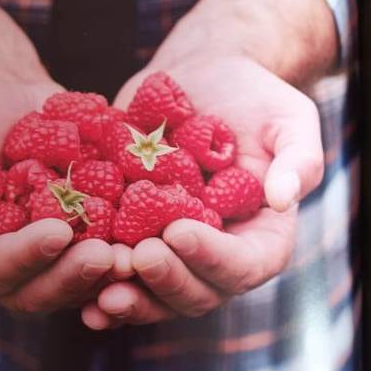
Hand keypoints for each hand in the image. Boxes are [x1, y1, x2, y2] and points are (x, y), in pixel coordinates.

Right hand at [0, 69, 114, 312]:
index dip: (23, 257)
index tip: (56, 232)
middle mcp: (5, 269)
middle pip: (39, 291)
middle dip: (73, 275)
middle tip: (108, 255)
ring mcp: (47, 258)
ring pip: (78, 282)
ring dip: (109, 273)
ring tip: (137, 252)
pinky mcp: (82, 238)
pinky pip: (106, 253)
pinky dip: (130, 247)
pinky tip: (158, 232)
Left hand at [81, 52, 323, 328]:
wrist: (202, 75)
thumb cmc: (254, 95)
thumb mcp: (289, 119)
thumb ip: (298, 159)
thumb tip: (282, 199)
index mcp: (261, 237)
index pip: (245, 265)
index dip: (213, 258)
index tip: (178, 232)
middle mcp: (217, 254)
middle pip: (197, 292)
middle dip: (165, 282)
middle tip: (135, 257)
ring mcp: (173, 251)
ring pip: (153, 293)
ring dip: (128, 296)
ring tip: (97, 283)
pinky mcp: (134, 235)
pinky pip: (117, 271)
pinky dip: (94, 283)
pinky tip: (72, 281)